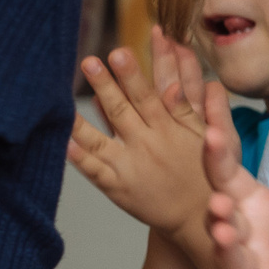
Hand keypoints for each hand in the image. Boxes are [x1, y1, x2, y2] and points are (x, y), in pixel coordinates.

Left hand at [68, 32, 212, 239]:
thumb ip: (192, 108)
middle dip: (105, 86)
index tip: (118, 52)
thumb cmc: (204, 171)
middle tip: (89, 62)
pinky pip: (95, 172)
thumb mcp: (206, 136)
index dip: (132, 74)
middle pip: (121, 111)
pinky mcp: (118, 188)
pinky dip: (79, 159)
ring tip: (63, 101)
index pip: (147, 95)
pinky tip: (62, 144)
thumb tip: (186, 80)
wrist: (198, 216)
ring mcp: (130, 167)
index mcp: (168, 129)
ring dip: (81, 120)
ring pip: (100, 140)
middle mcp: (147, 145)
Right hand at [202, 82, 268, 268]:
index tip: (211, 126)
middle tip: (215, 194)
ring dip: (226, 249)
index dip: (216, 151)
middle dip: (215, 207)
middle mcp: (244, 237)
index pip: (225, 172)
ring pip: (232, 259)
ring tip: (224, 234)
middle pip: (221, 217)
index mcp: (251, 206)